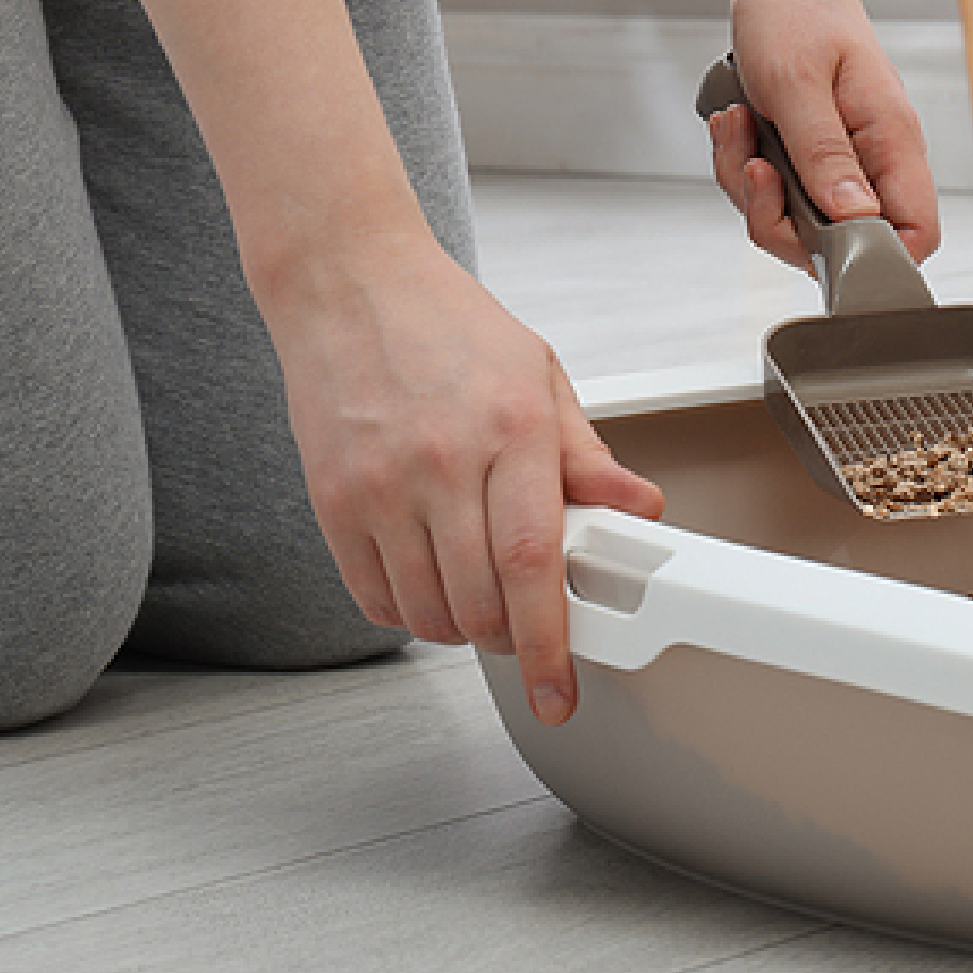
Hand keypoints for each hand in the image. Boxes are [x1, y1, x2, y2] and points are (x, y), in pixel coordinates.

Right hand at [260, 225, 663, 723]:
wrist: (347, 283)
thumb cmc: (446, 324)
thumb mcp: (539, 375)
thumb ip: (587, 455)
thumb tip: (640, 507)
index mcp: (510, 428)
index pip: (534, 563)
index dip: (551, 641)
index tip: (561, 689)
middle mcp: (442, 461)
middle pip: (479, 603)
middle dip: (511, 642)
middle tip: (526, 631)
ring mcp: (380, 486)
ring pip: (426, 612)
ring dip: (461, 629)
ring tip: (479, 595)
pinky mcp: (332, 502)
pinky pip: (373, 596)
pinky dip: (407, 611)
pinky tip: (428, 580)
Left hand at [706, 0, 940, 265]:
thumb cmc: (797, 10)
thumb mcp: (797, 82)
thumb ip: (825, 154)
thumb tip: (855, 218)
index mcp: (892, 140)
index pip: (916, 232)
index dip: (873, 255)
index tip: (813, 234)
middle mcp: (874, 157)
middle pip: (845, 241)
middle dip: (780, 221)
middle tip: (755, 169)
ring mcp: (841, 159)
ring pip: (799, 221)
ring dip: (752, 188)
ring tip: (740, 128)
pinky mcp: (810, 155)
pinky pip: (776, 194)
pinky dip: (744, 168)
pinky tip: (738, 124)